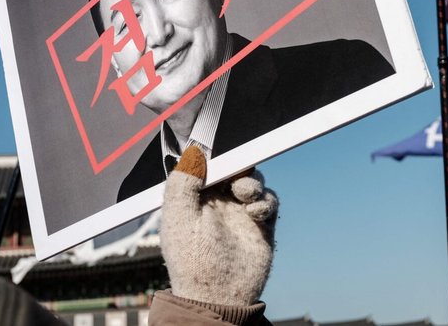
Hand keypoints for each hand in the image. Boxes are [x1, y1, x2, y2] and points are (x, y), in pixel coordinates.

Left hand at [160, 146, 277, 306]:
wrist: (220, 297)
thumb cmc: (192, 263)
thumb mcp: (179, 219)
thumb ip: (182, 183)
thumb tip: (195, 151)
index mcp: (194, 198)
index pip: (206, 166)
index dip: (215, 156)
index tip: (222, 150)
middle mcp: (217, 202)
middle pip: (234, 168)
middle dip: (239, 165)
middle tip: (235, 176)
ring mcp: (240, 213)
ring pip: (253, 181)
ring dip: (252, 182)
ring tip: (246, 195)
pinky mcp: (261, 224)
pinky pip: (269, 201)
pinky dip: (265, 201)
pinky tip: (255, 213)